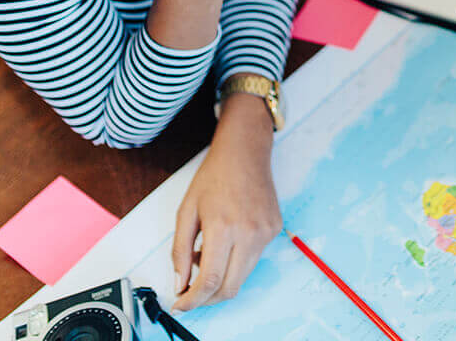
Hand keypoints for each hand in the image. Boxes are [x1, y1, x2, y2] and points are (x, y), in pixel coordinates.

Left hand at [172, 92, 281, 310]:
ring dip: (222, 278)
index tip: (181, 304)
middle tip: (191, 292)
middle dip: (208, 298)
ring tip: (207, 255)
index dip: (193, 300)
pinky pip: (253, 258)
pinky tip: (226, 241)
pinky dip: (235, 260)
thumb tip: (181, 282)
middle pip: (230, 287)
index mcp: (224, 227)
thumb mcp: (186, 211)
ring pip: (243, 276)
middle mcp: (250, 233)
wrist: (245, 152)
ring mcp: (266, 232)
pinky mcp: (275, 230)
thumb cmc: (214, 176)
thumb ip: (180, 250)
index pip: (210, 280)